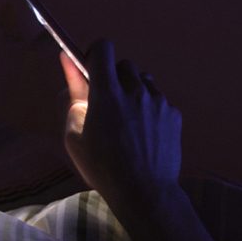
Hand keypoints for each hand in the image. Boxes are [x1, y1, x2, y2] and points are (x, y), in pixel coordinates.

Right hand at [61, 40, 182, 208]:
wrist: (144, 192)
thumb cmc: (102, 167)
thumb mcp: (75, 135)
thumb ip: (73, 95)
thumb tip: (67, 63)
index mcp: (106, 94)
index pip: (103, 48)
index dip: (94, 54)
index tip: (90, 69)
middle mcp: (135, 91)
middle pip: (124, 64)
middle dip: (113, 77)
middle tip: (107, 103)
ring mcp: (158, 101)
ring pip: (143, 80)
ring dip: (133, 91)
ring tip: (127, 119)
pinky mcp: (174, 113)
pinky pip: (158, 99)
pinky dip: (149, 108)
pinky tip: (143, 133)